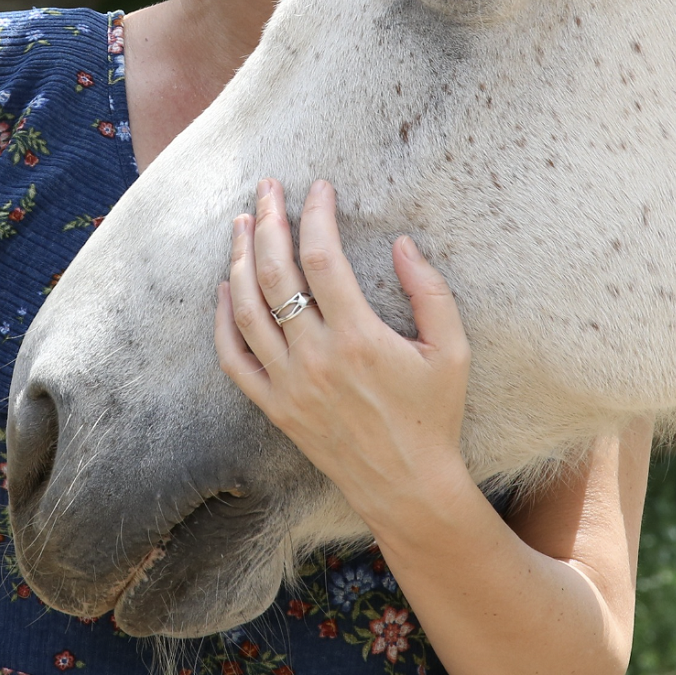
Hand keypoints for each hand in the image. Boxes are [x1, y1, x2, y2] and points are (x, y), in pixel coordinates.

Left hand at [214, 178, 473, 525]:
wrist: (408, 486)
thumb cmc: (435, 415)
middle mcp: (316, 358)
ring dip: (238, 260)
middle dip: (266, 221)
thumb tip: (400, 243)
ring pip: (246, 310)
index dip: (315, 215)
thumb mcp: (453, 351)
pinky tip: (224, 288)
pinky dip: (222, 320)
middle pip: (275, 274)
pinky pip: (233, 359)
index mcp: (360, 338)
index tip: (319, 188)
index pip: (322, 258)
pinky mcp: (274, 408)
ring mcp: (289, 384)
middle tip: (265, 188)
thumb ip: (429, 291)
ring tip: (240, 223)